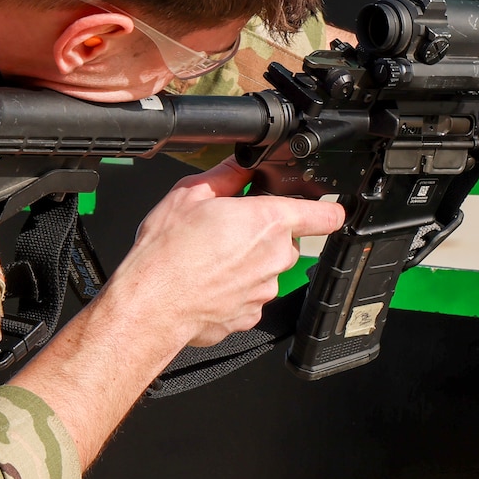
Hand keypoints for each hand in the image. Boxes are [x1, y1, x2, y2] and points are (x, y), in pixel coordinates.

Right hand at [109, 158, 344, 346]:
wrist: (153, 303)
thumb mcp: (191, 193)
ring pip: (267, 270)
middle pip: (287, 241)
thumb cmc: (168, 252)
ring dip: (248, 264)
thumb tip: (242, 164)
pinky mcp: (251, 315)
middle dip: (264, 235)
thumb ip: (227, 174)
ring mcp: (265, 289)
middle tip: (227, 231)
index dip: (325, 209)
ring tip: (209, 260)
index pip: (326, 215)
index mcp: (268, 221)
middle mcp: (275, 257)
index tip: (317, 209)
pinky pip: (250, 296)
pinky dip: (234, 290)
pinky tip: (207, 282)